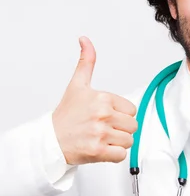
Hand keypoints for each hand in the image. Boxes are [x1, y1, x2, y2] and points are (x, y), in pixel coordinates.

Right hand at [52, 37, 137, 164]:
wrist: (50, 140)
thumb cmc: (66, 115)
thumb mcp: (77, 85)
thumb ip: (86, 62)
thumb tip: (85, 40)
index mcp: (102, 98)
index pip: (131, 109)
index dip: (120, 114)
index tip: (105, 116)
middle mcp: (103, 115)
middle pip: (133, 126)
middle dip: (121, 129)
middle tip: (103, 129)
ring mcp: (101, 134)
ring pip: (129, 141)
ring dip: (118, 143)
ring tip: (102, 139)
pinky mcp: (98, 151)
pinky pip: (122, 155)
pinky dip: (114, 155)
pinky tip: (102, 149)